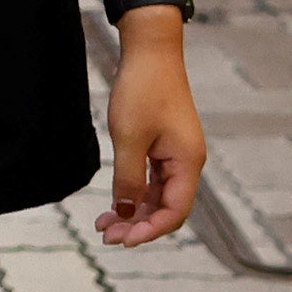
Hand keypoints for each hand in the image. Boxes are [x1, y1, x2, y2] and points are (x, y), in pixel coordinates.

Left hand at [97, 14, 206, 245]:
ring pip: (158, 196)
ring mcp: (176, 154)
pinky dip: (134, 193)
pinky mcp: (164, 145)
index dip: (150, 230)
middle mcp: (187, 162)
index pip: (175, 212)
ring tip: (104, 225)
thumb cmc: (142, 90)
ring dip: (134, 212)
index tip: (122, 240)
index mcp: (187, 162)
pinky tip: (114, 204)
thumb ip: (128, 180)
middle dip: (138, 225)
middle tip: (106, 236)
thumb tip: (126, 213)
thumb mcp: (129, 138)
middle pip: (167, 208)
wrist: (150, 51)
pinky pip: (152, 179)